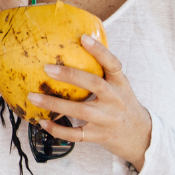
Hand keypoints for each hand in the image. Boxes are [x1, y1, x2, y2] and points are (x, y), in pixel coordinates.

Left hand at [26, 34, 152, 170]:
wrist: (142, 137)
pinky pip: (76, 134)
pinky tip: (42, 122)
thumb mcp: (119, 87)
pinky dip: (58, 129)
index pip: (113, 64)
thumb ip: (102, 73)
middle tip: (46, 68)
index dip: (99, 51)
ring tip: (33, 97)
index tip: (83, 37)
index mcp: (120, 84)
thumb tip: (75, 46)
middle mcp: (116, 100)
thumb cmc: (122, 105)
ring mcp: (108, 119)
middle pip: (94, 84)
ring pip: (80, 110)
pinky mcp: (100, 136)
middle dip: (70, 75)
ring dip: (54, 103)